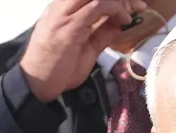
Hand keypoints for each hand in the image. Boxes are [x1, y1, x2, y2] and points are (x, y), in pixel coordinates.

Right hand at [20, 0, 147, 103]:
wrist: (37, 82)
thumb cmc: (59, 67)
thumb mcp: (86, 48)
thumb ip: (101, 34)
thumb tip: (120, 23)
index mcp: (62, 9)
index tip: (135, 4)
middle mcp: (61, 7)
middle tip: (138, 5)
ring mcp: (63, 16)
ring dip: (118, 1)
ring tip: (132, 11)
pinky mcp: (69, 27)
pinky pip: (95, 7)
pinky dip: (114, 9)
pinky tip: (124, 19)